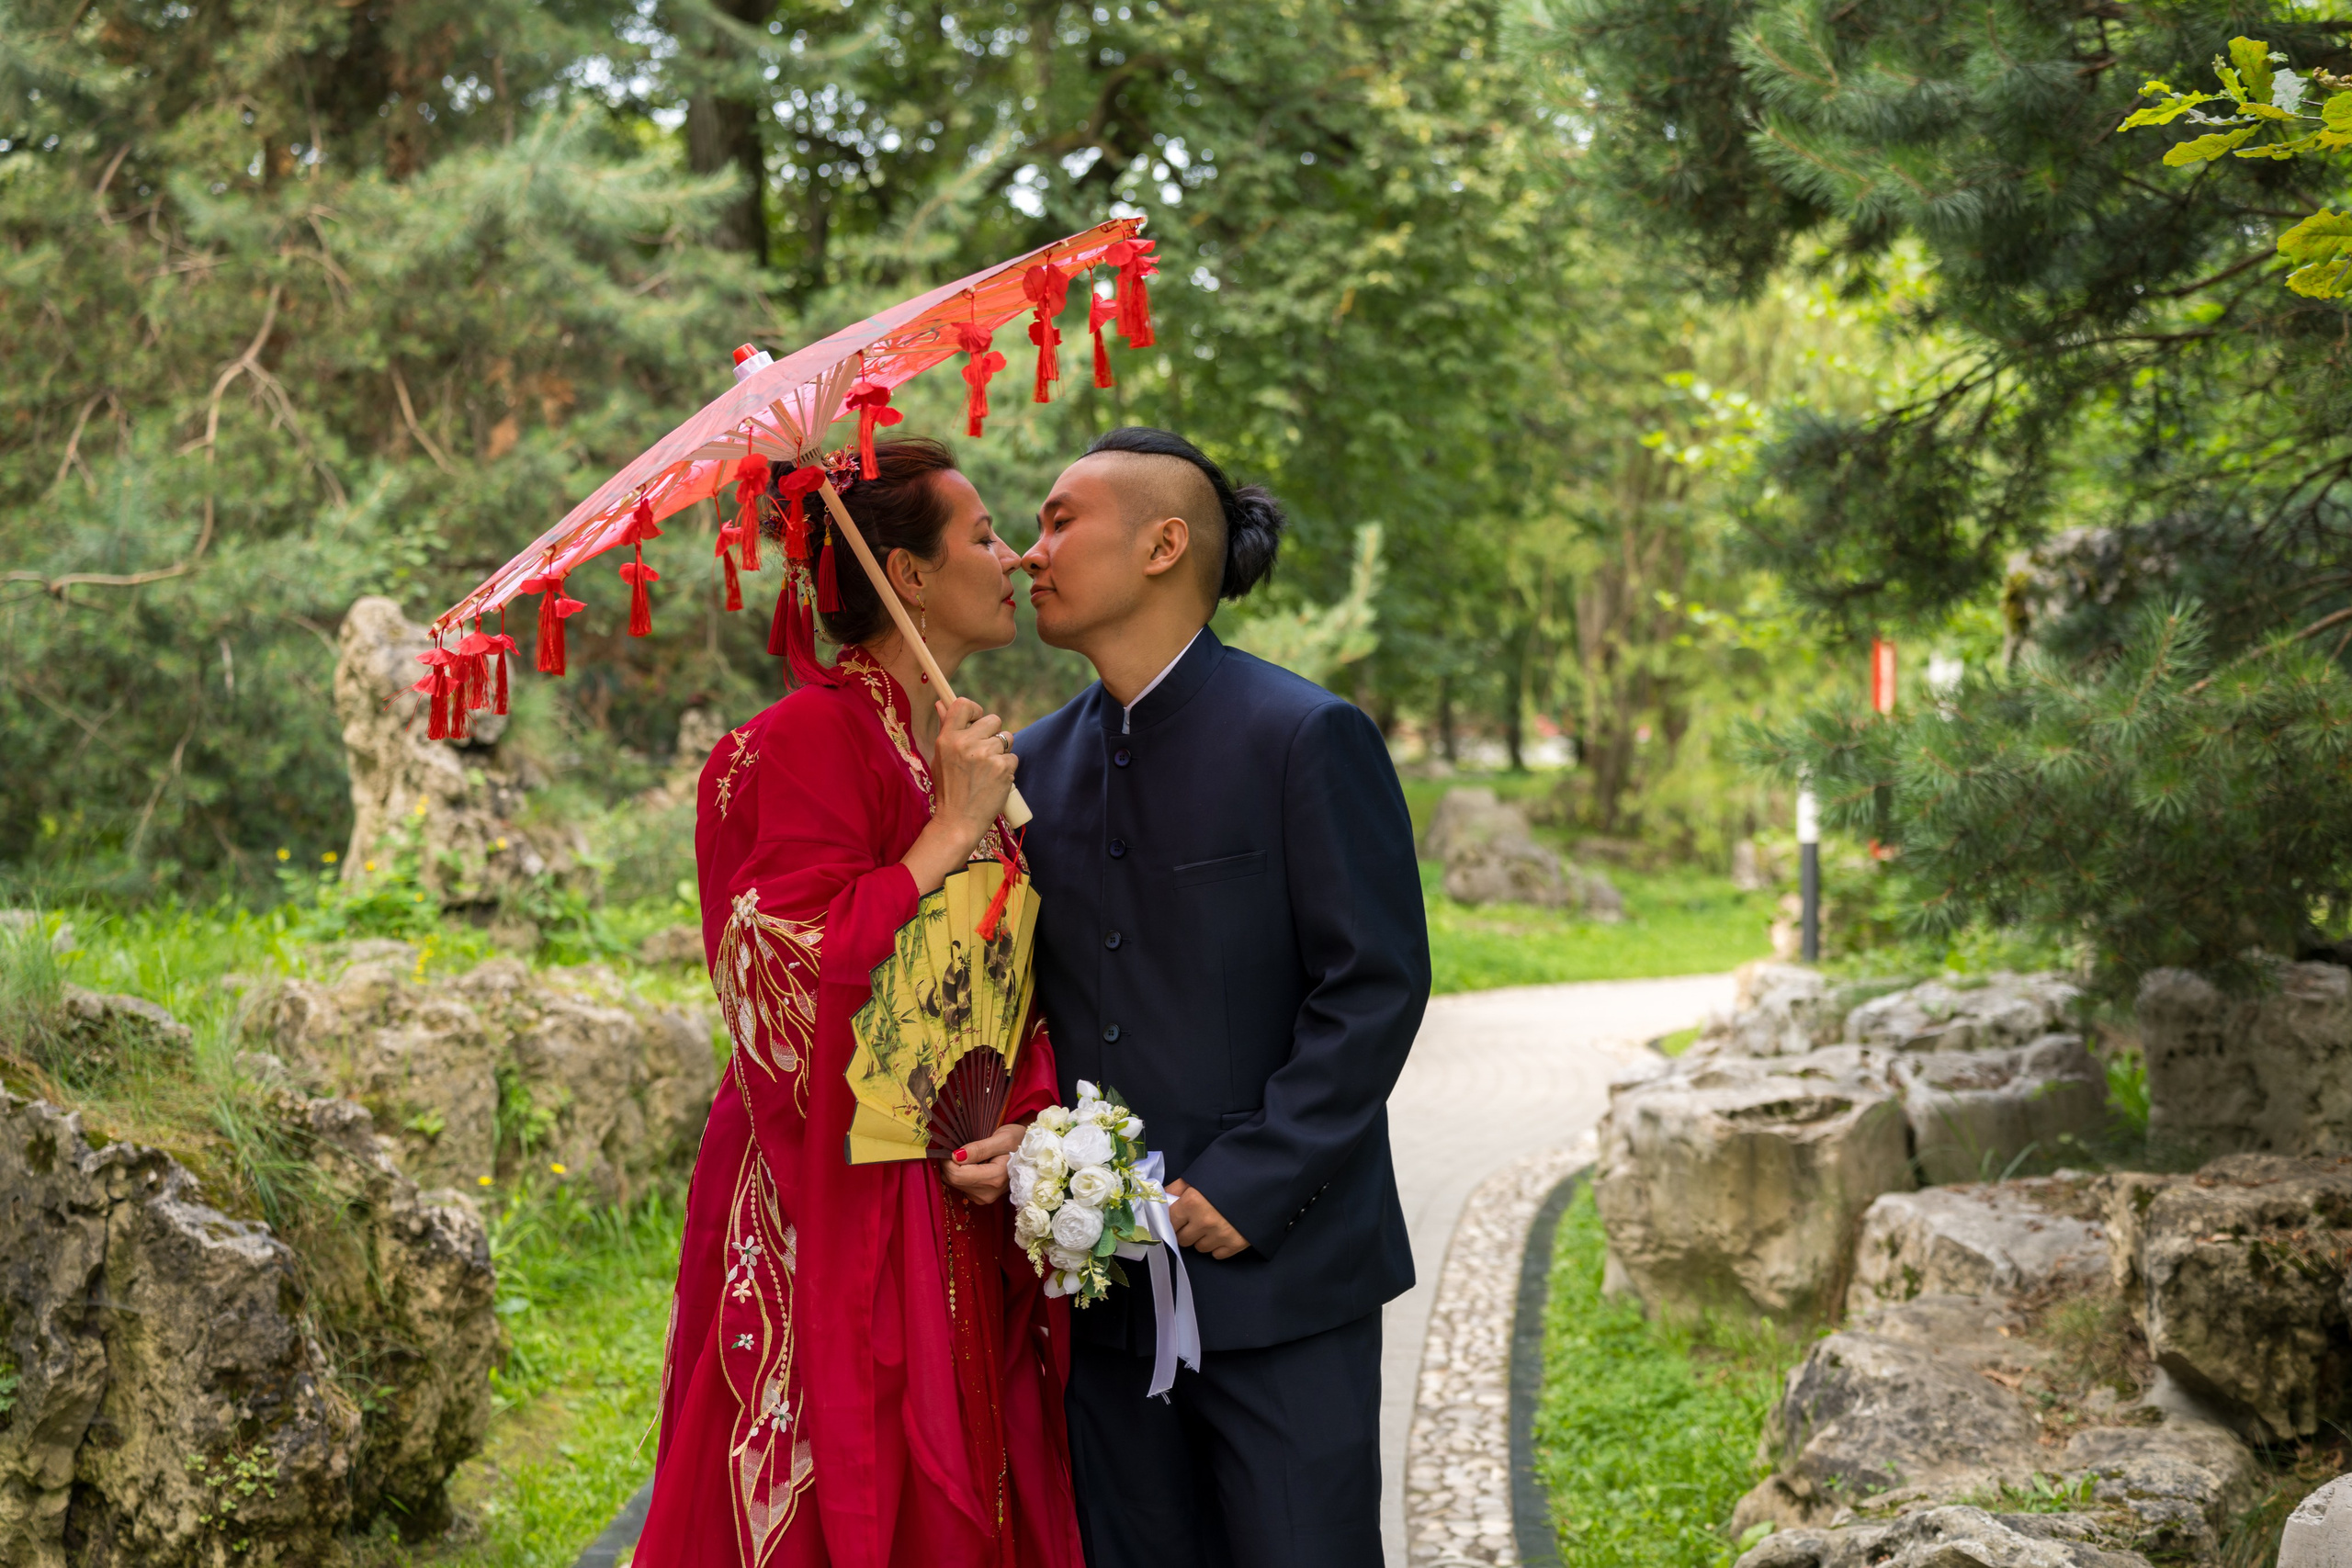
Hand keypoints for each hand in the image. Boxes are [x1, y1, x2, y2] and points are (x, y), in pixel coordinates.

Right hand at [932, 696, 1016, 839]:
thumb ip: (946, 729)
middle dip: (993, 734)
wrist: (958, 821)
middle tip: (984, 754)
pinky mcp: (1003, 768)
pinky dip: (1007, 769)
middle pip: (993, 719)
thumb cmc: (949, 789)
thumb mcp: (940, 757)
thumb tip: (941, 703)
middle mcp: (966, 743)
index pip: (964, 704)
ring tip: (988, 770)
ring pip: (1007, 738)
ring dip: (1002, 751)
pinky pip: (1013, 757)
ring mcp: (986, 755)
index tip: (976, 723)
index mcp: (948, 738)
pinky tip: (994, 781)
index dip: (975, 711)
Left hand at [940, 1121, 1024, 1205]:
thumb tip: (956, 1156)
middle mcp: (988, 1193)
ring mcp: (985, 1198)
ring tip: (971, 1155)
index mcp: (995, 1178)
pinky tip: (974, 1164)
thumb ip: (979, 1148)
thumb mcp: (1001, 1138)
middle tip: (960, 1147)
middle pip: (954, 1180)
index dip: (948, 1160)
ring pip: (955, 1184)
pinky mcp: (982, 1199)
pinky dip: (962, 1174)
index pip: (957, 1174)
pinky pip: (961, 1186)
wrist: (1031, 1153)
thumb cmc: (1018, 1141)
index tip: (951, 1146)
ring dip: (956, 1168)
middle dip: (951, 1163)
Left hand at [1165, 1178, 1249, 1258]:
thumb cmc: (1228, 1175)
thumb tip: (1164, 1197)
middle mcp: (1204, 1221)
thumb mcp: (1200, 1175)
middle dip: (1187, 1231)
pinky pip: (1217, 1254)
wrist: (1263, 1181)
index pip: (1170, 1222)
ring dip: (1203, 1239)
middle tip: (1196, 1221)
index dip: (1174, 1219)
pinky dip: (1218, 1246)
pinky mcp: (1236, 1244)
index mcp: (1192, 1202)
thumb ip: (1178, 1187)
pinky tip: (1223, 1233)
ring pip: (1200, 1248)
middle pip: (1183, 1239)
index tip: (1179, 1217)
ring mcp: (1220, 1235)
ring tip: (1213, 1225)